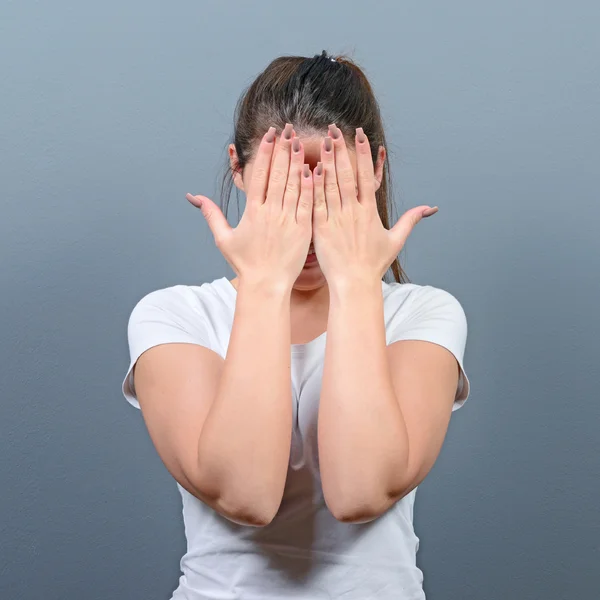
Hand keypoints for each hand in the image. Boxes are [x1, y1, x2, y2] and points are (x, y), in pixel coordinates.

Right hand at [186, 124, 313, 288]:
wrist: (266, 285)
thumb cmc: (245, 264)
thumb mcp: (224, 239)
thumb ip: (211, 214)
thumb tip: (193, 197)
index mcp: (252, 212)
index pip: (259, 175)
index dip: (265, 153)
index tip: (270, 135)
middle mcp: (270, 213)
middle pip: (277, 174)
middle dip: (282, 149)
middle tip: (288, 129)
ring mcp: (288, 220)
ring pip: (293, 185)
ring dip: (297, 162)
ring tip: (300, 141)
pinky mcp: (303, 230)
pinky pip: (308, 203)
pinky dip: (310, 186)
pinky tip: (313, 169)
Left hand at [311, 124, 437, 285]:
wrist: (354, 283)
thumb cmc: (374, 264)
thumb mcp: (395, 240)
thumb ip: (410, 220)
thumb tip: (430, 208)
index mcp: (369, 211)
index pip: (366, 176)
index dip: (363, 153)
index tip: (359, 135)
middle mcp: (353, 212)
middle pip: (347, 175)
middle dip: (342, 150)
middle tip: (335, 129)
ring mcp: (336, 219)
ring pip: (330, 185)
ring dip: (327, 162)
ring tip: (324, 141)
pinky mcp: (321, 229)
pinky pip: (316, 203)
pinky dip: (313, 186)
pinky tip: (309, 169)